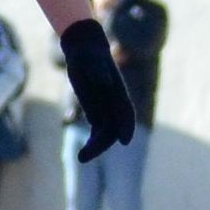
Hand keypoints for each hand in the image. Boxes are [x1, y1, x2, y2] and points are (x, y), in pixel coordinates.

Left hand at [56, 19, 136, 160]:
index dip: (126, 126)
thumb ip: (98, 71)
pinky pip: (97, 132)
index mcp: (118, 92)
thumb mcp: (90, 60)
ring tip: (82, 157)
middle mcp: (114, 104)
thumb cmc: (87, 54)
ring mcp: (105, 109)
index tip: (124, 141)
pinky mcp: (95, 112)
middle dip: (103, 143)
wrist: (84, 52)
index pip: (126, 112)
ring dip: (96, 147)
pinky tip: (83, 153)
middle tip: (87, 154)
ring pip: (105, 134)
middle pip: (114, 128)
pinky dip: (92, 143)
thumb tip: (104, 82)